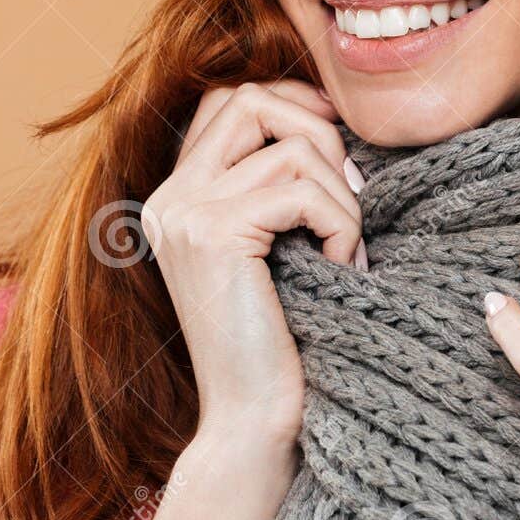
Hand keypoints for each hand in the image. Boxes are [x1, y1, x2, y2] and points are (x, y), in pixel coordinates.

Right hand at [141, 79, 363, 444]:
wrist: (253, 420)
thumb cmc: (279, 340)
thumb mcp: (274, 248)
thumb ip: (276, 186)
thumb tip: (330, 120)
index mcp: (177, 197)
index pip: (228, 100)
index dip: (290, 103)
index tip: (337, 144)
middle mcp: (169, 198)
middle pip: (251, 100)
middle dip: (319, 134)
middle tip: (350, 195)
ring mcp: (185, 213)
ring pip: (291, 148)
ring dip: (342, 196)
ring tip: (348, 250)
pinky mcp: (213, 235)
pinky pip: (303, 192)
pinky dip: (341, 224)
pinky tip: (342, 267)